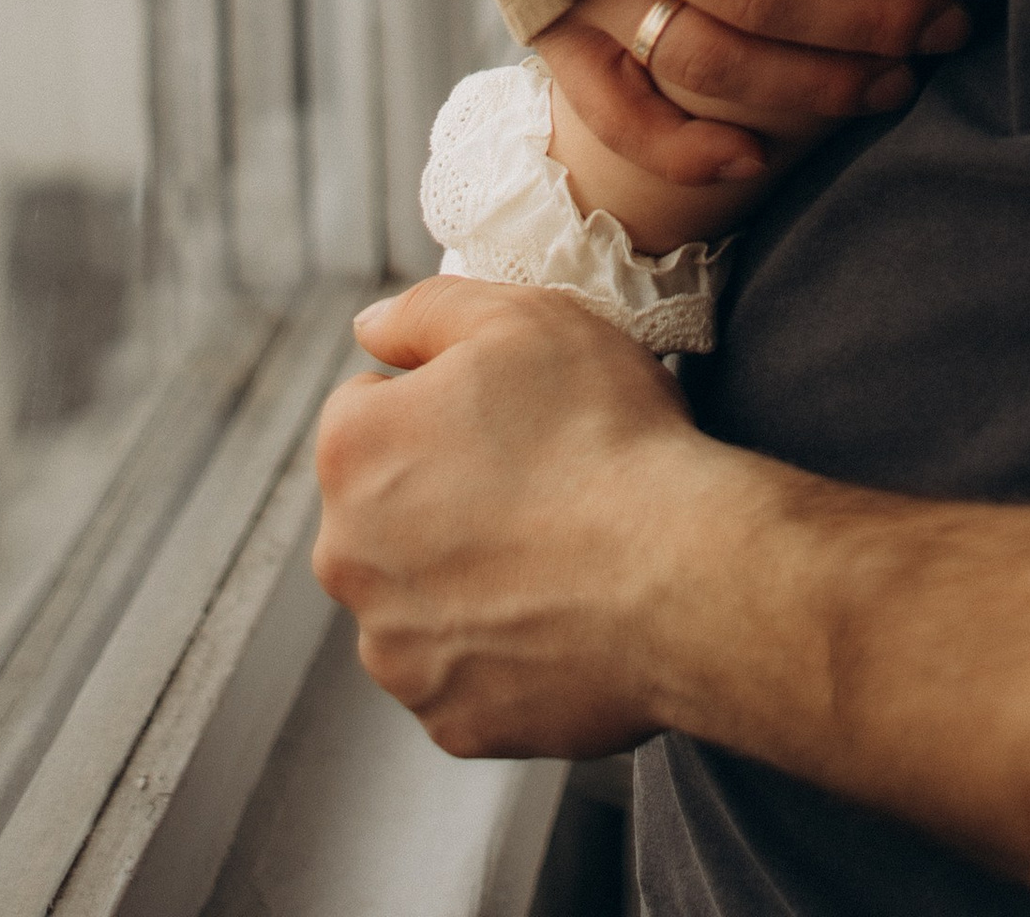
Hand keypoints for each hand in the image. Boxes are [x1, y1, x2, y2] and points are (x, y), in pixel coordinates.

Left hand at [316, 277, 725, 755]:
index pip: (370, 410)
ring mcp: (394, 651)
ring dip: (465, 577)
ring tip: (557, 554)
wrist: (682, 574)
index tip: (506, 417)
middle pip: (386, 510)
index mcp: (351, 451)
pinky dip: (501, 651)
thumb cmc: (604, 434)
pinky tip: (561, 618)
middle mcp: (347, 557)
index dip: (443, 402)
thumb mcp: (523, 317)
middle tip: (536, 483)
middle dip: (440, 494)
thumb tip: (369, 327)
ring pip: (419, 596)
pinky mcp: (449, 720)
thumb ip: (426, 310)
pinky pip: (464, 674)